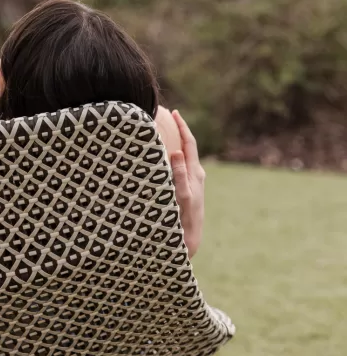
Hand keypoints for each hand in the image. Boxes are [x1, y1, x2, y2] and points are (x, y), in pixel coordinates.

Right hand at [169, 110, 205, 257]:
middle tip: (166, 116)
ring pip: (183, 157)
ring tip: (162, 132)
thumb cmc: (185, 222)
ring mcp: (191, 183)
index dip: (182, 126)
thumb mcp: (183, 198)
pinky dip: (170, 157)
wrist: (190, 243)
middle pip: (187, 147)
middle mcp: (195, 175)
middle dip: (178, 131)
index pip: (189, 143)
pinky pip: (178, 167)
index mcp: (196, 174)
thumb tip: (177, 151)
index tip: (173, 112)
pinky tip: (159, 158)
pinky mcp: (185, 190)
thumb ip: (180, 176)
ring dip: (174, 143)